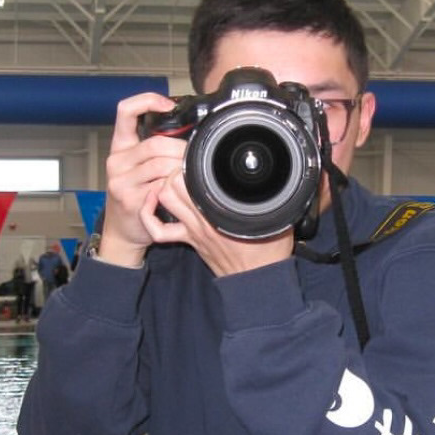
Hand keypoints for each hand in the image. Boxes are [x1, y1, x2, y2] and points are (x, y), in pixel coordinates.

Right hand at [95, 91, 183, 266]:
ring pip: (160, 165)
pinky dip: (174, 188)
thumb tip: (187, 135)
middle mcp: (116, 161)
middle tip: (193, 158)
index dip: (146, 100)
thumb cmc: (136, 197)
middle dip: (180, 150)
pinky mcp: (130, 200)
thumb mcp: (137, 168)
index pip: (125, 111)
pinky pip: (161, 187)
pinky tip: (179, 193)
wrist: (123, 231)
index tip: (166, 104)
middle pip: (155, 143)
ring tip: (188, 176)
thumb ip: (153, 150)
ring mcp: (121, 181)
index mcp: (120, 147)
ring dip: (180, 170)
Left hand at [145, 168, 293, 276]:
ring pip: (164, 199)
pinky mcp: (189, 239)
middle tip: (185, 163)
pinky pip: (160, 230)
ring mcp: (192, 229)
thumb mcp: (279, 215)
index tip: (201, 154)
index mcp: (222, 209)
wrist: (258, 280)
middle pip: (173, 183)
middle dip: (175, 168)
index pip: (193, 175)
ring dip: (163, 185)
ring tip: (174, 177)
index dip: (192, 160)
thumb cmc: (269, 250)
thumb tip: (284, 175)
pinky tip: (154, 204)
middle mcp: (202, 217)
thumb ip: (277, 193)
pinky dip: (150, 215)